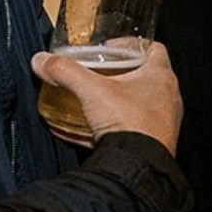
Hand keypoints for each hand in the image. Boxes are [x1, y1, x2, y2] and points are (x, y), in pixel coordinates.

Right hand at [31, 40, 181, 152]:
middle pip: (145, 77)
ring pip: (139, 105)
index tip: (111, 48)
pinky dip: (112, 129)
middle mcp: (167, 98)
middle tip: (98, 74)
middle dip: (119, 75)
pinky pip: (132, 132)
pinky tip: (88, 133)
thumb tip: (43, 61)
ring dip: (117, 103)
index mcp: (161, 77)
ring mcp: (163, 122)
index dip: (132, 45)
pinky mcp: (155, 144)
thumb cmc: (130, 124)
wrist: (138, 166)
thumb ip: (65, 72)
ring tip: (93, 103)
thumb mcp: (91, 91)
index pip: (154, 49)